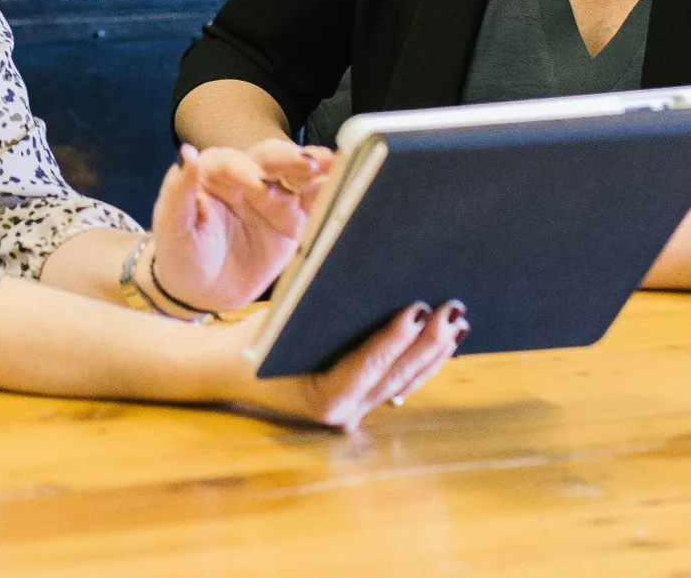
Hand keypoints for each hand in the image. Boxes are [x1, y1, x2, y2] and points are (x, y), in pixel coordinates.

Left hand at [149, 140, 335, 313]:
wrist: (201, 291)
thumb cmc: (181, 254)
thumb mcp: (172, 227)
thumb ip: (178, 192)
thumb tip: (187, 154)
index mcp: (214, 173)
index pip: (231, 162)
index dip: (244, 170)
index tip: (256, 184)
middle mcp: (247, 177)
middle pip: (270, 159)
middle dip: (289, 159)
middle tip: (307, 163)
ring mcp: (274, 197)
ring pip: (297, 175)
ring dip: (316, 168)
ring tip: (336, 163)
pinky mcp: (293, 219)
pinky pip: (314, 202)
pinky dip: (331, 192)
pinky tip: (349, 184)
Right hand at [219, 299, 468, 430]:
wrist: (232, 371)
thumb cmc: (256, 339)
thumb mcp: (281, 319)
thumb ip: (320, 309)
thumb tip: (366, 277)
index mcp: (321, 397)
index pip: (366, 367)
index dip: (395, 339)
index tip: (419, 310)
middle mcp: (343, 413)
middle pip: (395, 377)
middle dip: (428, 344)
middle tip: (452, 310)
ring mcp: (355, 411)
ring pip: (404, 383)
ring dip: (434, 353)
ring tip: (457, 322)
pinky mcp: (362, 401)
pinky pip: (399, 383)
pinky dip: (423, 361)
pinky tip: (444, 341)